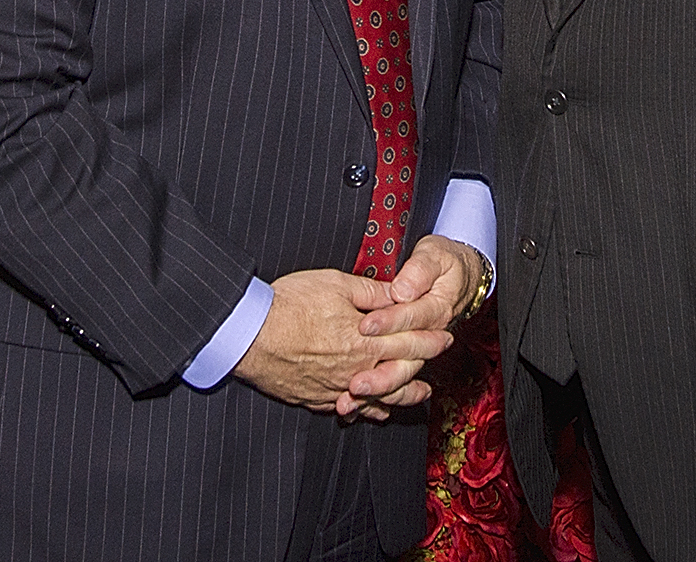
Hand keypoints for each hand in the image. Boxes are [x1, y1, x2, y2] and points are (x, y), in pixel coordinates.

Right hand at [234, 268, 452, 416]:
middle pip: (401, 372)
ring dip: (404, 396)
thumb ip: (371, 292)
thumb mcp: (335, 284)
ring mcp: (337, 387)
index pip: (409, 341)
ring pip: (380, 398)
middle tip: (439, 359)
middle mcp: (356, 369)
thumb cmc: (290, 305)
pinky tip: (376, 410)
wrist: (249, 335)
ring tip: (421, 395)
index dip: (430, 339)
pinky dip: (369, 410)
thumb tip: (398, 293)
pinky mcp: (316, 398)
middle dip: (424, 364)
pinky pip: (351, 409)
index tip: (446, 336)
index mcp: (366, 341)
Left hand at [340, 236, 484, 415]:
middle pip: (403, 360)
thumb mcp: (434, 258)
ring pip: (398, 380)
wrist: (462, 275)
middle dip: (378, 372)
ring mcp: (417, 351)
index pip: (410, 319)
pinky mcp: (406, 358)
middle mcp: (427, 336)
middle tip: (355, 381)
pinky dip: (373, 401)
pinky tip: (352, 407)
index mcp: (435, 310)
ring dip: (375, 394)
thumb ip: (419, 272)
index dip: (388, 323)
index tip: (365, 325)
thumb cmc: (443, 263)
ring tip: (350, 399)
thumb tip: (403, 289)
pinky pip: (393, 387)